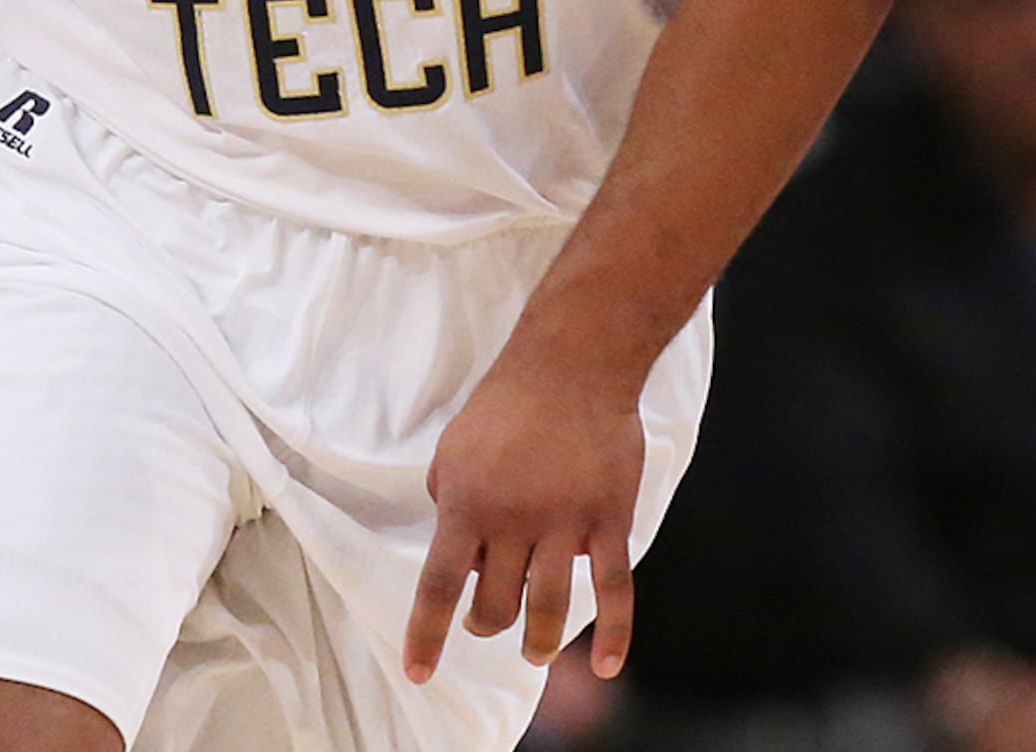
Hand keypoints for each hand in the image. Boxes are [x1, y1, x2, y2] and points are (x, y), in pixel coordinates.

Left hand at [405, 355, 646, 682]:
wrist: (573, 364)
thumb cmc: (506, 404)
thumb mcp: (453, 449)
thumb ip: (448, 501)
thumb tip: (461, 555)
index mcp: (466, 503)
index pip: (438, 585)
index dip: (427, 635)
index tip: (420, 672)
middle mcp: (512, 520)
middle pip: (496, 605)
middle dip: (487, 623)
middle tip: (488, 619)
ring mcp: (564, 522)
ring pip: (548, 609)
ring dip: (537, 641)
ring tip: (533, 650)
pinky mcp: (609, 519)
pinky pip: (615, 589)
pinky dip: (614, 634)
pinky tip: (607, 667)